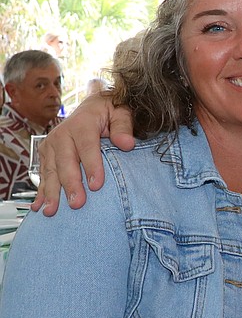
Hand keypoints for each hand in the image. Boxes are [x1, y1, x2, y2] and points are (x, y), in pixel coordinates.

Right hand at [31, 92, 135, 215]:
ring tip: (52, 211)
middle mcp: (62, 134)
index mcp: (82, 123)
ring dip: (51, 192)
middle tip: (77, 203)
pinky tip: (39, 206)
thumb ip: (123, 127)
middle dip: (70, 183)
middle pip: (65, 161)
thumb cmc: (110, 112)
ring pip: (51, 171)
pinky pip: (43, 175)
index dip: (91, 166)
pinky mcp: (46, 154)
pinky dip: (41, 192)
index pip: (87, 146)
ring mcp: (51, 145)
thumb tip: (127, 143)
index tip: (96, 185)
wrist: (94, 106)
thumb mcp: (121, 112)